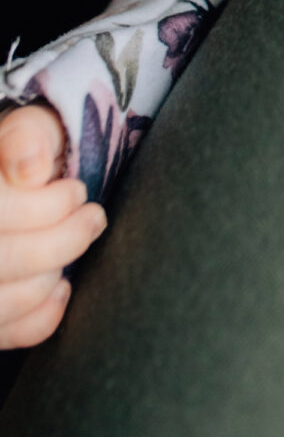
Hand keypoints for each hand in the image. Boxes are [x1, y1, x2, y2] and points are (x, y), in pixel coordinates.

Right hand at [0, 104, 105, 348]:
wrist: (23, 185)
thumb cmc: (29, 153)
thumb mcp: (29, 130)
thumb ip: (27, 137)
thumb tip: (31, 169)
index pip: (0, 211)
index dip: (45, 207)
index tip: (77, 191)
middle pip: (1, 260)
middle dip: (61, 242)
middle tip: (93, 218)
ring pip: (0, 303)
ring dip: (51, 277)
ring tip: (78, 244)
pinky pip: (5, 334)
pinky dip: (41, 317)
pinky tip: (61, 288)